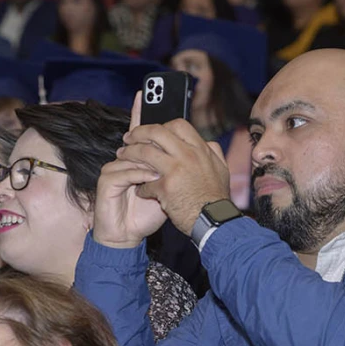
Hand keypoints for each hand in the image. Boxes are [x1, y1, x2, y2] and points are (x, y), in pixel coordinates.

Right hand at [92, 93, 167, 249]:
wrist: (127, 236)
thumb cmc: (147, 214)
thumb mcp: (169, 189)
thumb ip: (177, 170)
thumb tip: (197, 150)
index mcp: (138, 160)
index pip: (141, 131)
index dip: (141, 112)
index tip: (143, 92)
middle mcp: (123, 160)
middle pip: (135, 138)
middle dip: (148, 137)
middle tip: (163, 144)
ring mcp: (113, 169)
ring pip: (133, 156)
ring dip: (149, 165)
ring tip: (160, 176)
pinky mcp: (105, 182)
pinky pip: (125, 172)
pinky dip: (139, 177)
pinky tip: (147, 184)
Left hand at [117, 113, 231, 235]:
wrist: (215, 221)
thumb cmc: (217, 198)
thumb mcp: (221, 169)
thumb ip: (213, 153)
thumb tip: (208, 143)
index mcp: (200, 149)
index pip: (178, 125)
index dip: (161, 125)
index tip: (152, 132)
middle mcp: (188, 155)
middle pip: (157, 132)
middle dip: (139, 132)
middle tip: (128, 138)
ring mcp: (176, 170)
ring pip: (145, 152)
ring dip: (130, 153)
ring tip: (122, 157)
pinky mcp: (166, 188)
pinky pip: (145, 182)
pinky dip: (140, 186)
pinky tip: (139, 191)